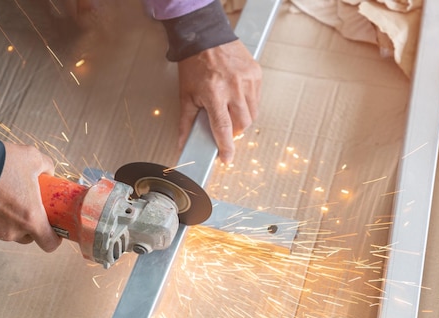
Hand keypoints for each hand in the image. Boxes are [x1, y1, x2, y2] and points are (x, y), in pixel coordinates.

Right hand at [0, 142, 61, 251]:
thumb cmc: (0, 164)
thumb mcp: (32, 157)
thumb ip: (47, 167)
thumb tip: (48, 173)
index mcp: (31, 219)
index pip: (49, 244)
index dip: (54, 237)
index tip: (53, 227)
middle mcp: (12, 232)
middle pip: (28, 237)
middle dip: (30, 224)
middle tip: (27, 204)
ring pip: (7, 232)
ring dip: (9, 221)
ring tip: (4, 198)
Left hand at [177, 40, 261, 163]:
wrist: (206, 37)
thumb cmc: (194, 65)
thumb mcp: (186, 95)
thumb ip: (185, 122)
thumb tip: (181, 143)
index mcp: (214, 94)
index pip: (223, 128)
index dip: (226, 147)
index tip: (227, 159)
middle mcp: (233, 87)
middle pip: (242, 124)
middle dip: (234, 131)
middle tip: (226, 125)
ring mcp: (247, 80)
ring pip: (252, 113)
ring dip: (243, 118)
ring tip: (231, 110)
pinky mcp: (256, 73)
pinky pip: (257, 99)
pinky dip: (249, 104)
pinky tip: (237, 97)